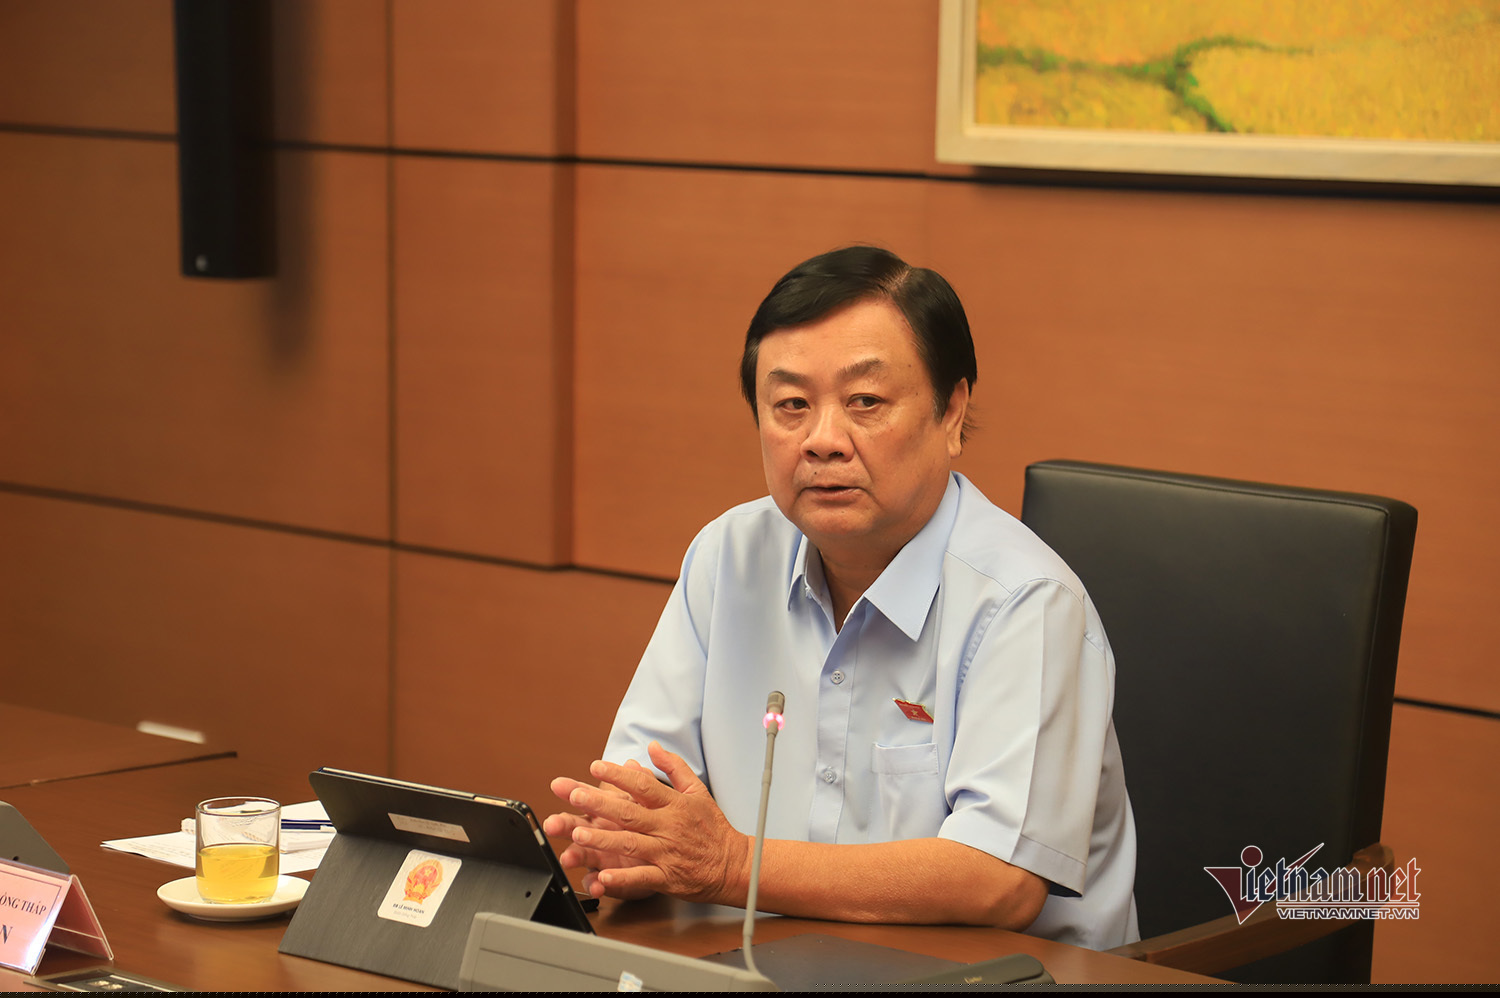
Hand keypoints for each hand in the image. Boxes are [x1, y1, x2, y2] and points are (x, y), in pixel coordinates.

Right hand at [543, 760, 654, 899]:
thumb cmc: (648, 825)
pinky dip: (596, 884)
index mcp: (605, 811)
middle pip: (575, 826)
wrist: (668, 858)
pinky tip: (596, 884)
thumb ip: (638, 783)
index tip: (558, 785)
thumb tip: (632, 763)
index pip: (584, 797)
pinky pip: (599, 883)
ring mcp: (602, 856)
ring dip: (574, 855)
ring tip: (568, 857)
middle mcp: (598, 832)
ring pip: (582, 855)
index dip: (571, 790)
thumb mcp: (646, 801)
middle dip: (563, 825)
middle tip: (552, 824)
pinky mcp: (609, 879)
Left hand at [552, 742, 750, 905]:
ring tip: (578, 834)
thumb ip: (673, 767)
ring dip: (603, 838)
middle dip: (600, 804)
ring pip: (630, 844)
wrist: (732, 865)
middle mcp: (668, 826)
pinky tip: (603, 875)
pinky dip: (622, 877)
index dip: (619, 775)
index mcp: (674, 804)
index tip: (596, 767)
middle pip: (629, 812)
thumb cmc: (713, 828)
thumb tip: (652, 746)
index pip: (642, 785)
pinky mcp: (667, 877)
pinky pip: (642, 877)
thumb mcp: (698, 791)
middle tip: (575, 795)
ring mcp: (666, 852)